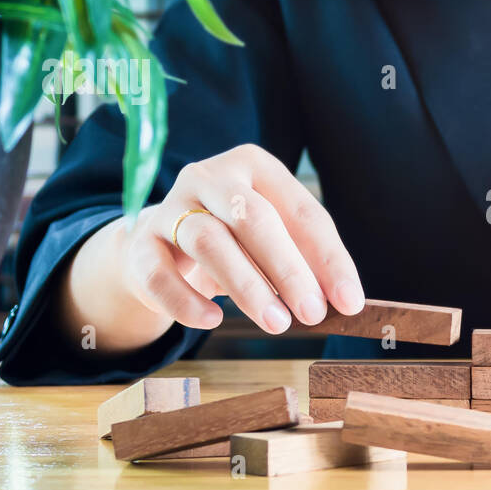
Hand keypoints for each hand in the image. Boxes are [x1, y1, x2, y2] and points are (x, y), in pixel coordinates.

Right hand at [120, 144, 363, 333]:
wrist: (158, 244)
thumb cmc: (233, 242)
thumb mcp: (273, 241)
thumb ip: (306, 262)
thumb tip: (343, 300)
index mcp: (255, 166)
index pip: (302, 211)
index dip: (329, 258)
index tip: (349, 301)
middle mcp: (210, 177)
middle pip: (253, 218)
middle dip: (288, 269)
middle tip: (313, 313)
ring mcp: (170, 207)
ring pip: (208, 241)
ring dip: (247, 286)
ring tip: (277, 323)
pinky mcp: (141, 242)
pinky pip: (160, 272)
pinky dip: (187, 300)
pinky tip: (212, 320)